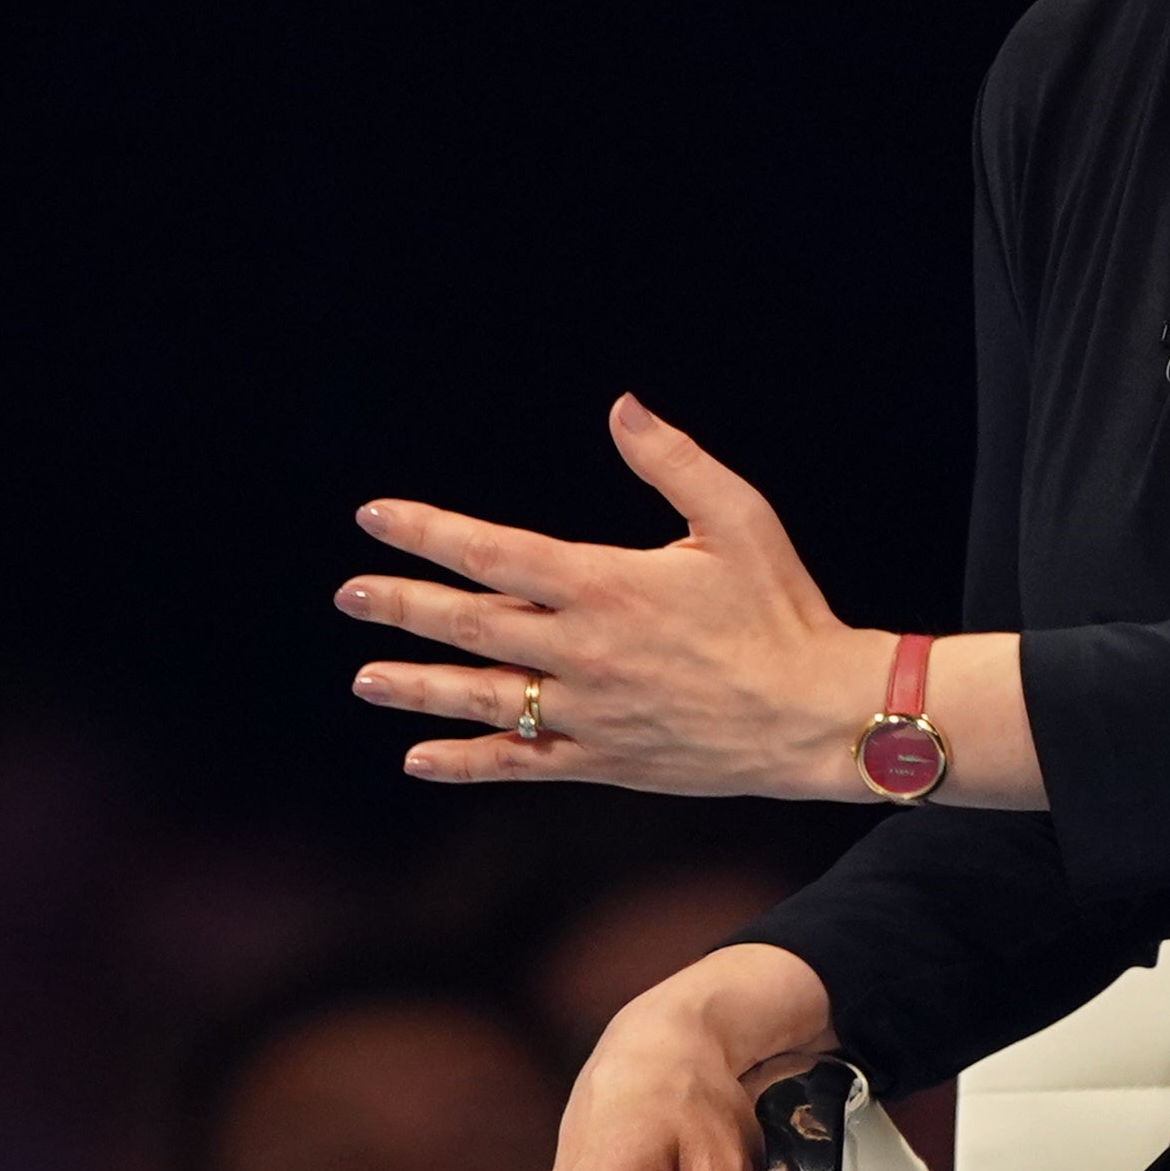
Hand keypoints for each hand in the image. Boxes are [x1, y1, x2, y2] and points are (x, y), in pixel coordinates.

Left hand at [339, 397, 882, 796]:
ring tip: (365, 678)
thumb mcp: (737, 519)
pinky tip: (418, 759)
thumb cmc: (782, 611)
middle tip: (349, 594)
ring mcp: (587, 711)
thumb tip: (622, 406)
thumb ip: (672, 461)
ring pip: (481, 698)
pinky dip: (465, 762)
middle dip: (401, 606)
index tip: (376, 517)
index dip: (427, 532)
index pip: (492, 553)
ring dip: (417, 686)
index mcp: (604, 585)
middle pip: (470, 624)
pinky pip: (518, 763)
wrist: (820, 715)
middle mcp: (582, 651)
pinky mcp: (602, 759)